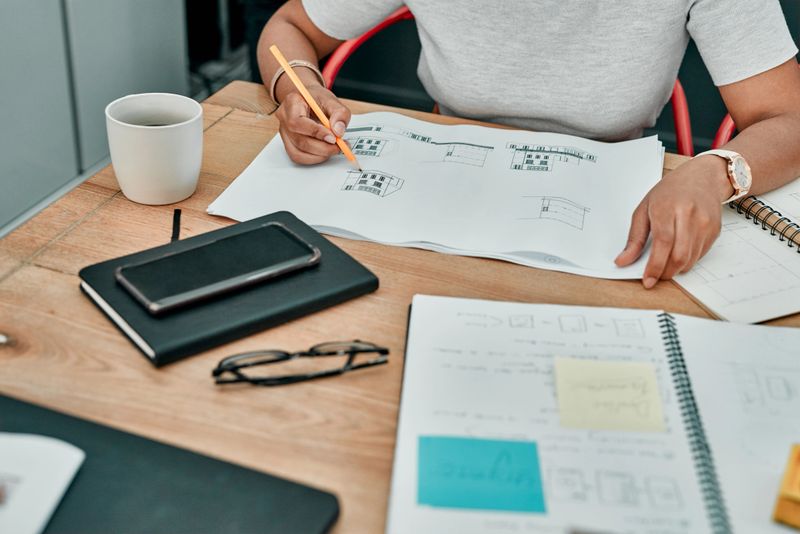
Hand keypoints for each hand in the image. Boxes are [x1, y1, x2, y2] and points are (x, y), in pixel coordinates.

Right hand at [275, 85, 351, 163]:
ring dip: (319, 155)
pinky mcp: (288, 143)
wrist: (308, 100)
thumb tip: (338, 131)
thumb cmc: (317, 99)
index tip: (333, 138)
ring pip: (298, 153)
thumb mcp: (332, 100)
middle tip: (339, 146)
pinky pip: (298, 157)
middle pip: (299, 140)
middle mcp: (284, 118)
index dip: (316, 132)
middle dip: (322, 148)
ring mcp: (284, 133)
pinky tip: (325, 152)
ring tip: (334, 149)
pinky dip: (314, 158)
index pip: (297, 122)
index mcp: (292, 103)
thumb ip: (339, 113)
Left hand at [615, 156, 731, 287]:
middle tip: (655, 276)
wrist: (702, 177)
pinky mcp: (714, 230)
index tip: (647, 280)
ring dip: (675, 269)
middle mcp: (689, 215)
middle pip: (679, 255)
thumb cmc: (670, 191)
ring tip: (665, 264)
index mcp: (667, 207)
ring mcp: (705, 223)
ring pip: (690, 259)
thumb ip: (634, 238)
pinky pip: (700, 255)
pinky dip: (687, 261)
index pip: (663, 243)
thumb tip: (623, 261)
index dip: (655, 265)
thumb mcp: (644, 209)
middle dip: (665, 272)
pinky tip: (678, 253)